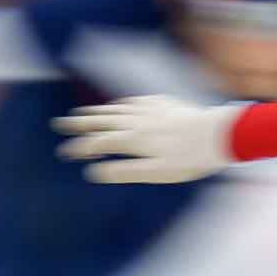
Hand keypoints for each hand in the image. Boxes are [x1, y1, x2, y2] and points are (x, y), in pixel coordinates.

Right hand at [53, 95, 245, 183]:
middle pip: (102, 122)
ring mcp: (150, 111)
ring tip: (80, 114)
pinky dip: (121, 104)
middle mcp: (137, 122)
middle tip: (59, 124)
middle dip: (79, 124)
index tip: (64, 152)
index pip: (99, 143)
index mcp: (133, 140)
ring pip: (116, 110)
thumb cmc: (189, 159)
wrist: (217, 134)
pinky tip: (117, 105)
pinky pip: (135, 102)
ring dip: (96, 113)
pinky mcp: (163, 105)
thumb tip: (94, 173)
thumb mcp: (156, 173)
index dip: (80, 147)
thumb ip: (125, 171)